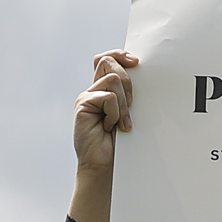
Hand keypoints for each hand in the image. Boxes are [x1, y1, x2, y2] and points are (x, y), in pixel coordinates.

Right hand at [68, 50, 135, 221]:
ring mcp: (87, 97)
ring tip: (121, 123)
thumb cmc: (123, 144)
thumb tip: (139, 72)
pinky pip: (107, 97)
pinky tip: (112, 127)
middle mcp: (94, 90)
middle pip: (109, 63)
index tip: (136, 61)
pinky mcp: (82, 105)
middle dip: (128, 82)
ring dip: (124, 102)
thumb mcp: (129, 114)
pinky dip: (115, 112)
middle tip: (132, 105)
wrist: (107, 167)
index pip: (107, 59)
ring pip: (112, 79)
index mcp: (105, 90)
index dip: (119, 54)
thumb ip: (129, 94)